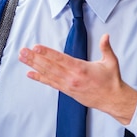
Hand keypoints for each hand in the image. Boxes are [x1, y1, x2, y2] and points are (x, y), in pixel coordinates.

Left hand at [18, 33, 136, 124]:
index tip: (36, 47)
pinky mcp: (67, 91)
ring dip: (34, 66)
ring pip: (48, 74)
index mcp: (81, 68)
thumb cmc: (111, 81)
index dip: (47, 53)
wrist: (113, 100)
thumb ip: (106, 48)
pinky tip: (30, 74)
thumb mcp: (111, 62)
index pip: (60, 59)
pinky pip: (51, 84)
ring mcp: (68, 85)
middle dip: (34, 58)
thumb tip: (105, 36)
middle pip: (49, 66)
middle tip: (23, 51)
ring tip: (22, 59)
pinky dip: (40, 79)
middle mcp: (72, 77)